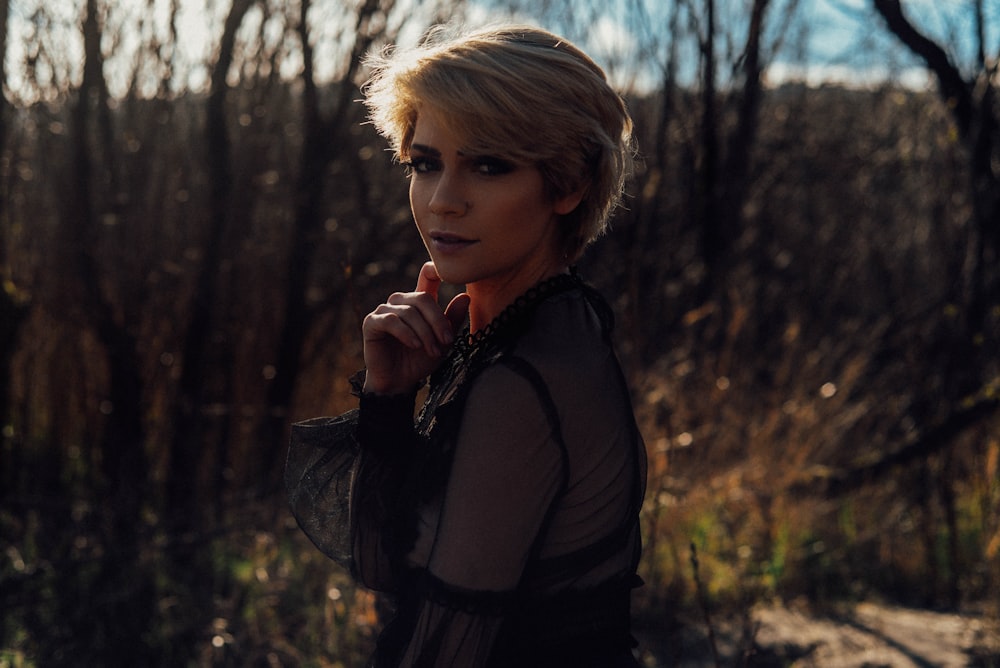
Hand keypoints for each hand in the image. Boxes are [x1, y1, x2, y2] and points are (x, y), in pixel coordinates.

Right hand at [361, 262, 469, 394]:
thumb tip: (465, 296)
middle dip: (437, 321)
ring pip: (409, 312)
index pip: (427, 277)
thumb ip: (452, 320)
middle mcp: (401, 301)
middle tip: (447, 341)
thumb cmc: (420, 360)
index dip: (435, 270)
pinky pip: (391, 321)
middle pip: (422, 298)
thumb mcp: (442, 341)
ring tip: (433, 351)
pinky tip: (415, 345)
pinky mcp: (372, 322)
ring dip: (425, 333)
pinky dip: (406, 333)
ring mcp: (385, 310)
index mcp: (418, 302)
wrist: (399, 382)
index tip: (448, 272)